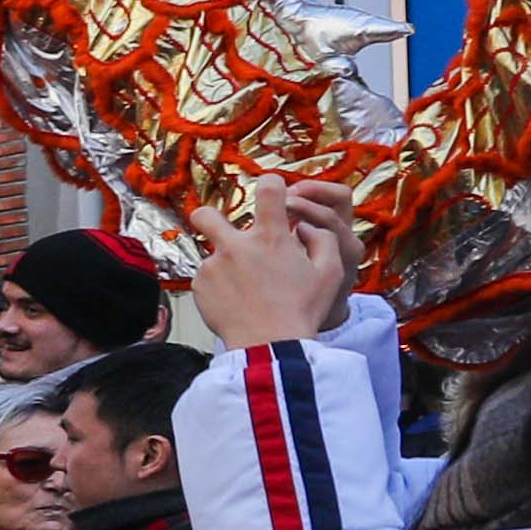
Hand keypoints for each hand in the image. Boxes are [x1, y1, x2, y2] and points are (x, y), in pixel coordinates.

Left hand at [186, 175, 361, 349]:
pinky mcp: (199, 286)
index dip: (270, 184)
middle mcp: (237, 245)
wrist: (270, 345)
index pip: (268, 190)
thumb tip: (304, 225)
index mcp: (272, 237)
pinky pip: (206, 281)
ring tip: (244, 289)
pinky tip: (235, 304)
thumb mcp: (331, 273)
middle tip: (220, 230)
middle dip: (209, 217)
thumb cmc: (303, 310)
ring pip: (212, 256)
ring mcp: (214, 265)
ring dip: (225, 266)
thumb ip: (323, 239)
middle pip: (205, 214)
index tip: (270, 190)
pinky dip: (218, 289)